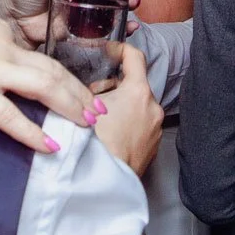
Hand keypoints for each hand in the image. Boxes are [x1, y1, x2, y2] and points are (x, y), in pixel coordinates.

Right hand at [0, 0, 102, 152]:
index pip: (36, 55)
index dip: (59, 74)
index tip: (73, 90)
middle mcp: (2, 49)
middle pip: (53, 70)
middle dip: (79, 91)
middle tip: (99, 109)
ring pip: (45, 87)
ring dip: (71, 106)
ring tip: (90, 125)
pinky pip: (8, 115)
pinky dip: (32, 132)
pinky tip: (49, 147)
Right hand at [92, 44, 164, 175]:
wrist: (103, 185)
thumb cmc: (93, 147)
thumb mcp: (82, 110)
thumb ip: (84, 93)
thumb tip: (79, 88)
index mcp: (138, 92)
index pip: (135, 57)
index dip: (120, 49)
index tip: (109, 50)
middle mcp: (153, 107)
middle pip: (134, 85)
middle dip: (113, 86)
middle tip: (92, 95)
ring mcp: (156, 127)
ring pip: (137, 106)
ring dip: (121, 106)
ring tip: (99, 119)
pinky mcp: (153, 145)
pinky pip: (141, 125)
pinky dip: (128, 123)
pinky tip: (110, 135)